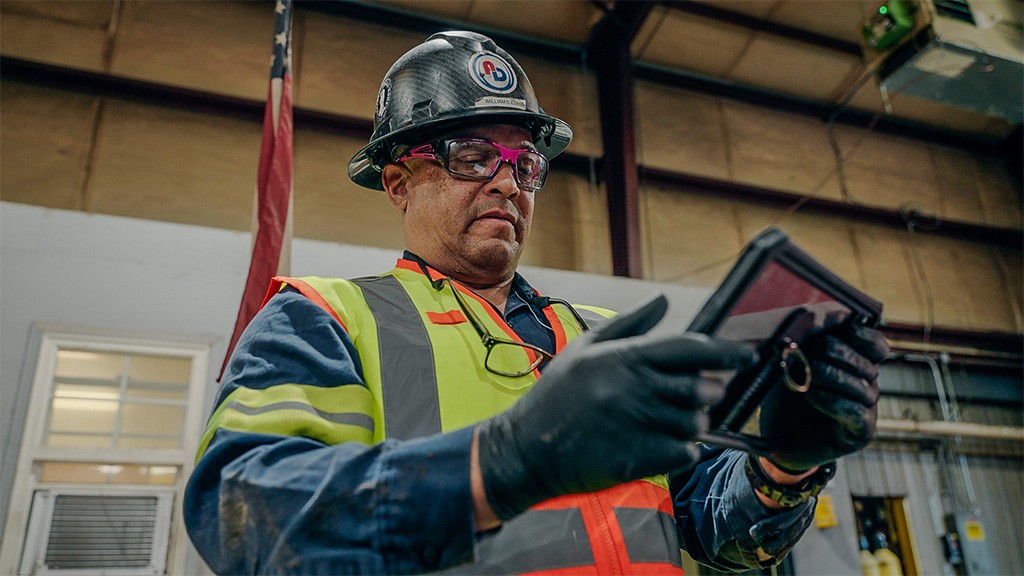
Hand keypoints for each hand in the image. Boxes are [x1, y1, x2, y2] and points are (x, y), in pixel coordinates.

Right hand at [476, 295, 757, 519]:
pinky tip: (663, 444)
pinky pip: (683, 454)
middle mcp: (632, 389)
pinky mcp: (634, 459)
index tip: (747, 354)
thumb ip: (628, 324)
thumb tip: (662, 301)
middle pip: (700, 387)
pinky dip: (683, 450)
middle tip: (704, 392)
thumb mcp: (585, 348)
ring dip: (693, 422)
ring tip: (673, 420)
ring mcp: (634, 426)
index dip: (725, 351)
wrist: (526, 448)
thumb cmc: (558, 394)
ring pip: (694, 423)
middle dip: (710, 390)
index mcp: (623, 358)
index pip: (688, 348)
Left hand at [760, 320, 889, 471]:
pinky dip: (831, 400)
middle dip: (836, 352)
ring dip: (830, 376)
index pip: (876, 345)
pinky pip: (856, 411)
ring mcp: (867, 409)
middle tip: (807, 352)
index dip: (860, 335)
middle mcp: (867, 385)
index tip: (832, 329)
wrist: (776, 438)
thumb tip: (815, 317)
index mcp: (856, 364)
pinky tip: (810, 395)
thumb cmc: (784, 396)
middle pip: (868, 362)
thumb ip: (808, 341)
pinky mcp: (861, 432)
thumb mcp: (791, 363)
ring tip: (803, 374)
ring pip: (863, 386)